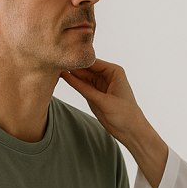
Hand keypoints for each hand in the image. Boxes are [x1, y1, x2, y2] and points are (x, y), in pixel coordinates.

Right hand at [61, 59, 168, 187]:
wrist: (131, 131)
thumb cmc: (125, 115)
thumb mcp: (103, 101)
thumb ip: (84, 88)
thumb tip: (67, 75)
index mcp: (114, 71)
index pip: (92, 61)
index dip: (77, 59)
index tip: (63, 56)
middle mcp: (107, 75)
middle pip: (85, 67)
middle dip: (72, 66)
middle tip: (55, 62)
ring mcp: (100, 84)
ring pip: (82, 76)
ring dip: (71, 74)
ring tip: (54, 69)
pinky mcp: (95, 94)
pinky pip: (82, 86)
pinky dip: (73, 83)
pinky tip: (61, 78)